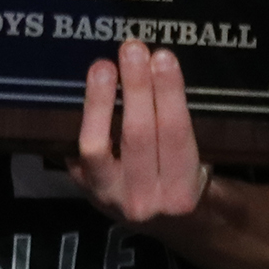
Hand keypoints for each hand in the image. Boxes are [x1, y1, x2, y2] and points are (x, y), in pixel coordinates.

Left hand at [68, 39, 211, 224]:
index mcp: (181, 191)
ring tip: (104, 65)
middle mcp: (145, 201)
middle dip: (136, 88)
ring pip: (97, 146)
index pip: (175, 135)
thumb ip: (178, 123)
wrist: (155, 220)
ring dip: (100, 100)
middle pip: (138, 137)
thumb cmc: (177, 175)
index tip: (163, 56)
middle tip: (133, 48)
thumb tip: (159, 62)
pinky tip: (86, 90)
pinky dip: (82, 118)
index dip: (168, 93)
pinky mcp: (82, 189)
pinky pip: (75, 151)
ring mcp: (108, 197)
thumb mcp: (193, 160)